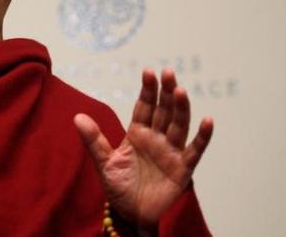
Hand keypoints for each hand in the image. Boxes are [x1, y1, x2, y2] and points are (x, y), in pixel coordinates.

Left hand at [74, 68, 213, 227]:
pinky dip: (203, 136)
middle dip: (165, 92)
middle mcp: (156, 139)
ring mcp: (170, 152)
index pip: (144, 107)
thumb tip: (77, 117)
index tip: (148, 72)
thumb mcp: (104, 162)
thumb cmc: (118, 187)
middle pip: (163, 111)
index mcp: (137, 134)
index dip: (147, 90)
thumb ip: (94, 140)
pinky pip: (194, 150)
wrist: (131, 214)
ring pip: (179, 125)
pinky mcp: (182, 169)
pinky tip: (208, 120)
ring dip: (181, 108)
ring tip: (180, 90)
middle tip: (168, 72)